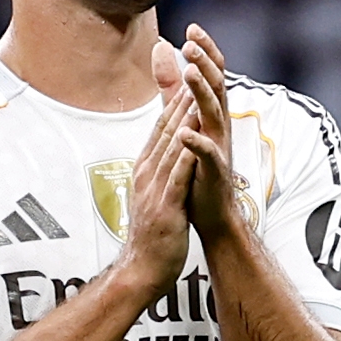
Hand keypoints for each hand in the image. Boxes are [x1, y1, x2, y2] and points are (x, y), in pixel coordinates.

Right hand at [117, 78, 201, 285]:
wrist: (143, 270)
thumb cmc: (153, 235)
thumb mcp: (153, 195)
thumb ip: (159, 171)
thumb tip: (166, 153)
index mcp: (145, 170)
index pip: (160, 130)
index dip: (174, 102)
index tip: (187, 77)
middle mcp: (146, 174)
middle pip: (165, 131)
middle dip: (179, 100)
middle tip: (192, 71)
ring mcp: (154, 190)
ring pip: (170, 148)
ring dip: (183, 121)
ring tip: (197, 94)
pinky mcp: (165, 207)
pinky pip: (177, 177)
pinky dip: (185, 156)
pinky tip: (194, 139)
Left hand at [174, 25, 241, 239]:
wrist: (212, 214)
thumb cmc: (197, 167)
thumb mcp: (183, 118)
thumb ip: (172, 86)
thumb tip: (163, 46)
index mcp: (213, 113)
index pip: (213, 75)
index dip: (205, 51)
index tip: (192, 27)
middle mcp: (220, 126)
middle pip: (218, 87)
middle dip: (206, 63)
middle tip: (193, 42)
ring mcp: (219, 147)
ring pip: (214, 114)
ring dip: (202, 93)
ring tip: (190, 73)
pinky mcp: (215, 172)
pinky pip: (208, 154)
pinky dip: (197, 142)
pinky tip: (185, 132)